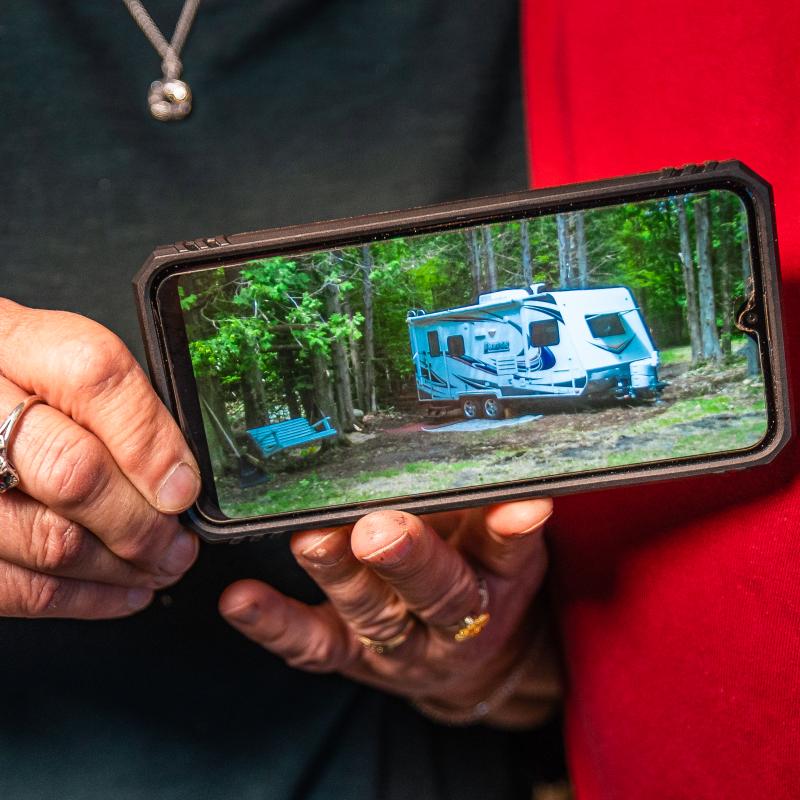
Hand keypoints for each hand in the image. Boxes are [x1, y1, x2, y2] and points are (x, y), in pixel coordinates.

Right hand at [0, 298, 200, 617]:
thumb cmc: (9, 383)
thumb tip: (178, 472)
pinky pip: (15, 587)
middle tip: (178, 543)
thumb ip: (111, 401)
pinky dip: (83, 599)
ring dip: (122, 567)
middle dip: (143, 523)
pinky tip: (122, 590)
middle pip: (74, 472)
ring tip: (160, 567)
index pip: (94, 378)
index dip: (151, 443)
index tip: (183, 488)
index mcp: (10, 341)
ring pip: (49, 540)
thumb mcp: (51, 362)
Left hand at [220, 500, 560, 727]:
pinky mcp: (347, 655)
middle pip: (438, 593)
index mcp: (497, 580)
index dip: (512, 531)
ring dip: (341, 576)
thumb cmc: (477, 576)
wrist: (463, 658)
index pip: (509, 552)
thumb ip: (483, 503)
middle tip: (380, 529)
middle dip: (409, 559)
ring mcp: (397, 642)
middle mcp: (452, 619)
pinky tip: (240, 599)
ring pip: (372, 613)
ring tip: (314, 540)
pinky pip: (311, 645)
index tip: (521, 506)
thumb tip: (472, 445)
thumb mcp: (497, 544)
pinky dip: (274, 623)